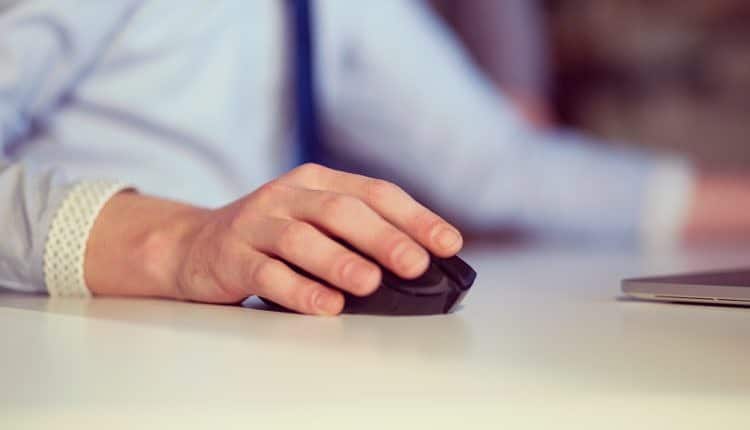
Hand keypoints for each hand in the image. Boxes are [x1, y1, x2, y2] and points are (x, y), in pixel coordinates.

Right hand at [85, 164, 462, 314]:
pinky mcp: (232, 256)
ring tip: (370, 284)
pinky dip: (299, 290)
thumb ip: (356, 233)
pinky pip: (267, 273)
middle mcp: (288, 196)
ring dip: (340, 262)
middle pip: (341, 211)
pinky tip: (326, 306)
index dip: (415, 217)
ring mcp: (257, 224)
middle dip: (383, 238)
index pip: (374, 192)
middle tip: (414, 264)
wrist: (193, 245)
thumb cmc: (270, 236)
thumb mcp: (313, 221)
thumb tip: (418, 261)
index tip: (448, 244)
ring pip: (302, 239)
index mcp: (317, 181)